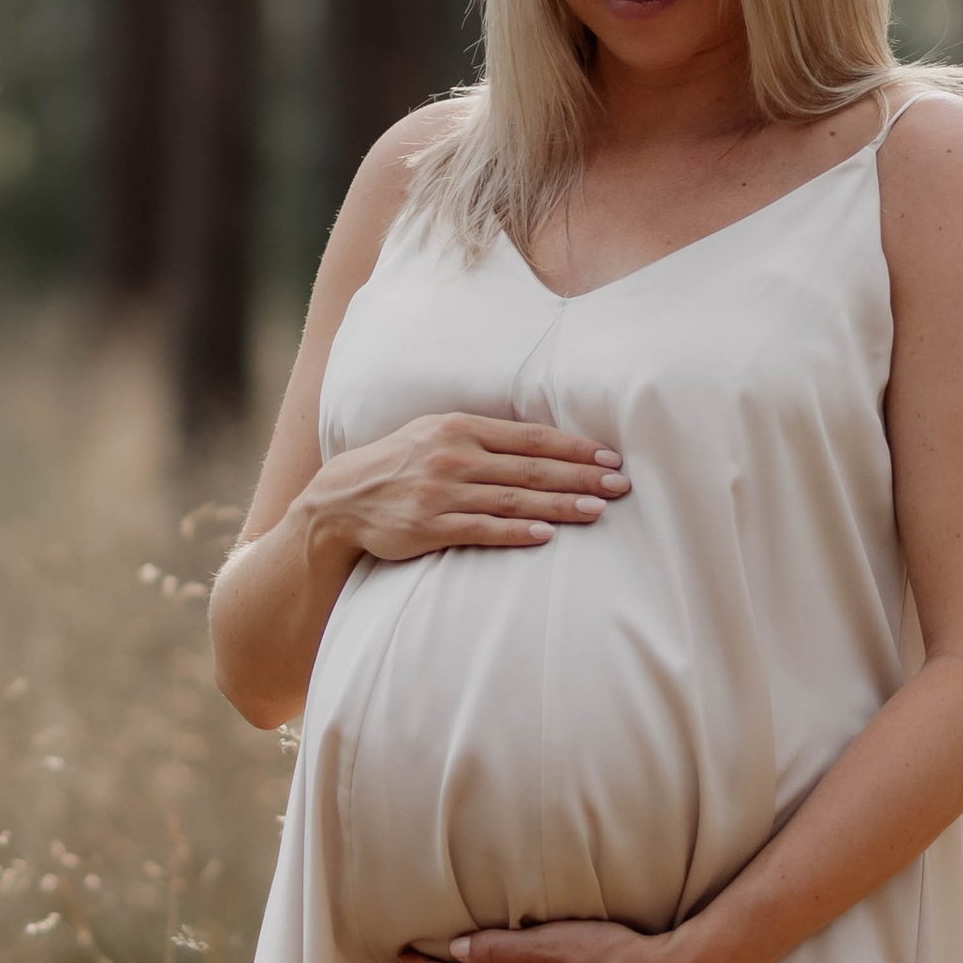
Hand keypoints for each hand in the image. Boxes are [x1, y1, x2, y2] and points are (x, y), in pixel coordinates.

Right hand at [302, 413, 627, 566]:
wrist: (343, 497)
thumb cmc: (402, 463)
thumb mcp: (437, 434)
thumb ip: (483, 437)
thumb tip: (542, 444)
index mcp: (459, 427)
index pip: (529, 436)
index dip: (573, 447)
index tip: (610, 456)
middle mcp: (453, 456)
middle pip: (529, 467)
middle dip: (579, 476)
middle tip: (619, 485)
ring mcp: (441, 493)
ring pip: (512, 499)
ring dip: (559, 504)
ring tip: (597, 511)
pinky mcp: (428, 527)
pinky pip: (481, 529)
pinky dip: (516, 531)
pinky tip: (545, 534)